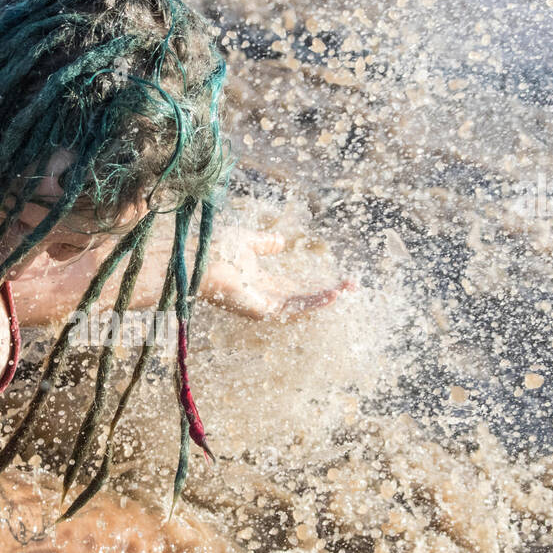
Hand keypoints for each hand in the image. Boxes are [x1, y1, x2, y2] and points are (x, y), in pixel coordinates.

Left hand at [199, 225, 355, 320]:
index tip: (339, 279)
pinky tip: (333, 295)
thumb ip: (264, 243)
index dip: (316, 284)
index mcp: (260, 283)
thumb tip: (282, 242)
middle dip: (328, 293)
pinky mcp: (262, 311)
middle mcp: (264, 298)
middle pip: (303, 299)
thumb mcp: (247, 241)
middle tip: (353, 287)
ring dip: (326, 298)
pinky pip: (293, 309)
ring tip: (349, 290)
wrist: (199, 260)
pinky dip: (314, 304)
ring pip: (301, 306)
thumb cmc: (215, 249)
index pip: (294, 288)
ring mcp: (264, 306)